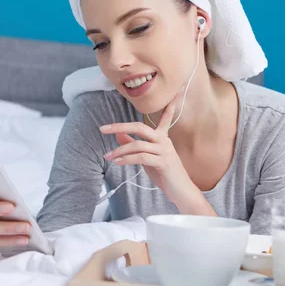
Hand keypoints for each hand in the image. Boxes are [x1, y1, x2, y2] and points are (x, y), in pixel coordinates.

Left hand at [100, 102, 214, 214]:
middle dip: (120, 126)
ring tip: (108, 156)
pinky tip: (118, 162)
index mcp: (162, 137)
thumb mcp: (147, 157)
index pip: (165, 118)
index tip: (172, 94)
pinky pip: (141, 157)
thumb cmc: (165, 173)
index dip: (167, 107)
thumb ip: (134, 145)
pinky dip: (127, 159)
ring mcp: (164, 151)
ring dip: (119, 150)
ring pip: (138, 144)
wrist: (181, 191)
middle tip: (103, 129)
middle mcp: (164, 141)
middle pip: (140, 127)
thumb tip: (119, 135)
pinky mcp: (163, 162)